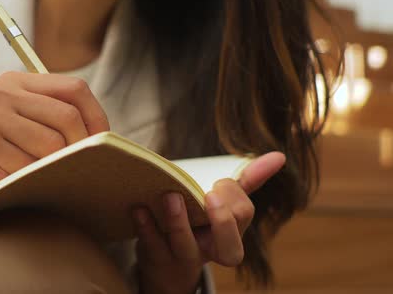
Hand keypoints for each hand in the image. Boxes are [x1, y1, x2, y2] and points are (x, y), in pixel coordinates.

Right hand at [0, 71, 109, 223]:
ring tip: (44, 176)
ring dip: (55, 168)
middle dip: (81, 147)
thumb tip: (107, 135)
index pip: (74, 88)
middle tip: (81, 167)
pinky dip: (34, 182)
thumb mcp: (27, 126)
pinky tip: (21, 185)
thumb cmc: (1, 158)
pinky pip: (30, 168)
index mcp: (15, 82)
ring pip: (52, 146)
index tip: (104, 141)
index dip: (97, 116)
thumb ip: (58, 119)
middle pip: (67, 117)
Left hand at [132, 152, 285, 293]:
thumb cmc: (199, 224)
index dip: (233, 199)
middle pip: (230, 247)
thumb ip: (248, 181)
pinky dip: (145, 226)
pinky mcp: (155, 257)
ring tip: (170, 196)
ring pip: (187, 247)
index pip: (243, 217)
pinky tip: (139, 208)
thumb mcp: (223, 205)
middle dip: (222, 220)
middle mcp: (210, 249)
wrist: (166, 262)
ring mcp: (182, 256)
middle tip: (209, 194)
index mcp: (230, 235)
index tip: (219, 183)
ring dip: (180, 222)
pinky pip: (152, 245)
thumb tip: (280, 156)